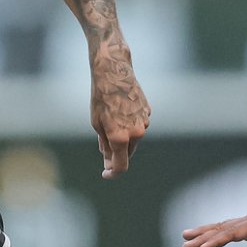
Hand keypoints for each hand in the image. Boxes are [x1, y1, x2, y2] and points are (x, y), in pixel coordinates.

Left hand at [90, 64, 150, 178]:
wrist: (114, 72)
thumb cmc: (101, 98)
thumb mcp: (97, 124)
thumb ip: (106, 146)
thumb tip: (110, 162)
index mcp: (121, 138)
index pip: (121, 166)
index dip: (112, 173)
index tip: (105, 174)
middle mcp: (136, 133)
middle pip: (128, 152)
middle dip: (117, 152)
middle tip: (103, 141)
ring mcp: (145, 121)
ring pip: (134, 138)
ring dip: (124, 136)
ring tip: (110, 118)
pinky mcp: (148, 112)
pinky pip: (138, 124)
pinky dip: (130, 123)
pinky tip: (120, 109)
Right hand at [181, 205, 246, 246]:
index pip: (233, 233)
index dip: (217, 241)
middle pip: (222, 228)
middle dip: (203, 236)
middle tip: (184, 244)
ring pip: (222, 226)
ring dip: (204, 233)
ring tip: (185, 238)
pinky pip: (228, 229)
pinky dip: (214, 233)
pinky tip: (205, 238)